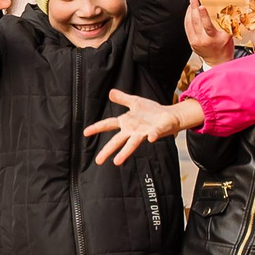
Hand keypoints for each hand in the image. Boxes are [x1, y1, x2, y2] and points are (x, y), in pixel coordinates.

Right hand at [85, 90, 201, 164]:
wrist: (169, 116)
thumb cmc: (151, 111)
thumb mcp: (135, 101)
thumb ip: (122, 98)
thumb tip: (110, 92)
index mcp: (126, 122)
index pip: (108, 124)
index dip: (97, 128)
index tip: (85, 133)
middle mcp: (132, 131)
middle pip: (117, 141)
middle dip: (107, 151)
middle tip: (98, 161)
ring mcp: (143, 133)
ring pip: (132, 144)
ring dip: (125, 152)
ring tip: (117, 162)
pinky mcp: (155, 132)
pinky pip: (153, 135)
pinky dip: (152, 136)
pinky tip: (151, 138)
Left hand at [184, 0, 235, 67]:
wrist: (217, 62)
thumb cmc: (225, 49)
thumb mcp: (229, 37)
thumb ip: (227, 26)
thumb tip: (229, 14)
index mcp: (213, 39)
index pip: (207, 25)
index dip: (203, 15)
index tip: (200, 6)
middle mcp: (202, 40)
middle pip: (196, 22)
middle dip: (194, 8)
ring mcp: (195, 41)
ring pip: (190, 24)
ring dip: (190, 12)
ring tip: (192, 3)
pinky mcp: (191, 42)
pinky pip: (187, 28)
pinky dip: (188, 19)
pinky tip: (189, 12)